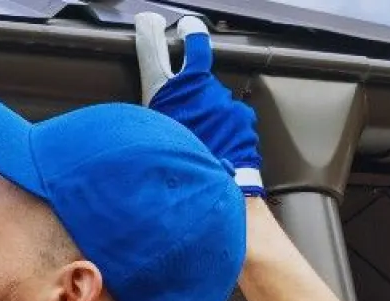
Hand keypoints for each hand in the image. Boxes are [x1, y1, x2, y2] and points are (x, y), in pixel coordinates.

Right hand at [134, 13, 262, 195]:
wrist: (215, 188)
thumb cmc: (175, 167)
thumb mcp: (151, 138)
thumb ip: (152, 115)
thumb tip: (147, 109)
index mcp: (166, 93)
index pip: (156, 52)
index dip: (155, 35)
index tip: (164, 23)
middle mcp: (195, 90)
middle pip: (192, 79)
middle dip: (191, 92)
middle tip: (185, 110)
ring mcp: (223, 101)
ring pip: (212, 100)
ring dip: (207, 114)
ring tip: (200, 140)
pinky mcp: (242, 114)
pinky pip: (230, 115)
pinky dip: (223, 126)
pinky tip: (216, 145)